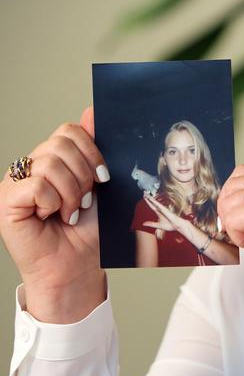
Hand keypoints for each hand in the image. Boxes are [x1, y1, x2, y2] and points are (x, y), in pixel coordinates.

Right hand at [0, 107, 108, 322]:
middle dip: (84, 173)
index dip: (92, 150)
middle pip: (61, 142)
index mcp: (54, 159)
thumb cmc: (89, 229)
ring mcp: (17, 182)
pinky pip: (36, 185)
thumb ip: (94, 149)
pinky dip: (53, 202)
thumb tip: (92, 110)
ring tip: (71, 211)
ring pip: (50, 164)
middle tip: (85, 199)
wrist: (78, 265)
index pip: (69, 130)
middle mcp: (33, 166)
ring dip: (71, 192)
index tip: (103, 177)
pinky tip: (52, 216)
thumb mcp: (100, 184)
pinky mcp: (7, 200)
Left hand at [142, 194, 190, 236]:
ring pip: (155, 202)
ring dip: (150, 198)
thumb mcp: (158, 225)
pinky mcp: (164, 209)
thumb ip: (151, 224)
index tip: (144, 198)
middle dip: (148, 198)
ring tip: (145, 194)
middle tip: (144, 194)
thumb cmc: (170, 225)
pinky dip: (154, 201)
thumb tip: (143, 224)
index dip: (148, 202)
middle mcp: (160, 209)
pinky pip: (158, 205)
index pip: (152, 206)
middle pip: (153, 203)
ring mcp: (162, 209)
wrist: (176, 226)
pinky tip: (151, 199)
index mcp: (159, 213)